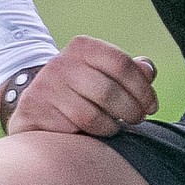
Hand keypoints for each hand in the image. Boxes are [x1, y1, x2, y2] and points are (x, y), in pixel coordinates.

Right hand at [0, 37, 157, 136]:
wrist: (35, 98)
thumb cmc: (80, 87)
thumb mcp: (103, 71)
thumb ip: (129, 70)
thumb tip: (148, 70)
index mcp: (82, 47)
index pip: (122, 64)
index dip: (143, 89)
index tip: (151, 106)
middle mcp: (61, 62)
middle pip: (109, 92)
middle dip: (131, 111)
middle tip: (136, 120)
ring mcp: (45, 86)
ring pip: (92, 116)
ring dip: (111, 127)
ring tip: (113, 127)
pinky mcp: (33, 110)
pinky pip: (73, 131)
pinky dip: (88, 136)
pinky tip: (90, 134)